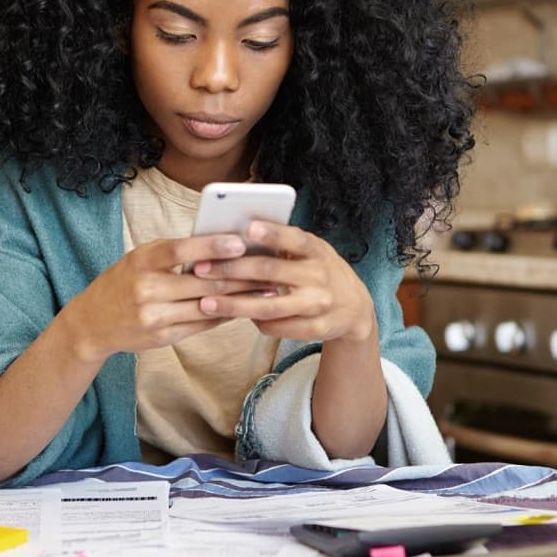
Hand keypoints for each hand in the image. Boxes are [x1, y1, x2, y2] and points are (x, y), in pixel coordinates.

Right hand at [64, 234, 262, 361]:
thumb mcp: (140, 259)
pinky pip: (201, 325)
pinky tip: (243, 308)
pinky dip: (224, 316)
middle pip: (201, 282)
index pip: (180, 250)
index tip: (239, 241)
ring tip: (266, 291)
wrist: (92, 323)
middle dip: (239, 276)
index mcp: (141, 261)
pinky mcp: (162, 338)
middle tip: (269, 269)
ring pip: (206, 306)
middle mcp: (147, 289)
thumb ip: (173, 254)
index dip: (211, 246)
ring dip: (240, 299)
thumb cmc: (123, 282)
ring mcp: (154, 316)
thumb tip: (220, 246)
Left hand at [191, 221, 376, 341]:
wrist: (355, 308)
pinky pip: (277, 327)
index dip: (272, 233)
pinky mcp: (316, 328)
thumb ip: (284, 245)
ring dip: (234, 305)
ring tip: (206, 303)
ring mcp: (319, 304)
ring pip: (269, 306)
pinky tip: (235, 316)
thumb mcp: (311, 252)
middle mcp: (319, 276)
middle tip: (200, 269)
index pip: (294, 238)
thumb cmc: (320, 271)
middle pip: (271, 272)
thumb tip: (237, 238)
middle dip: (232, 270)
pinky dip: (254, 321)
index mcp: (317, 250)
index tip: (247, 227)